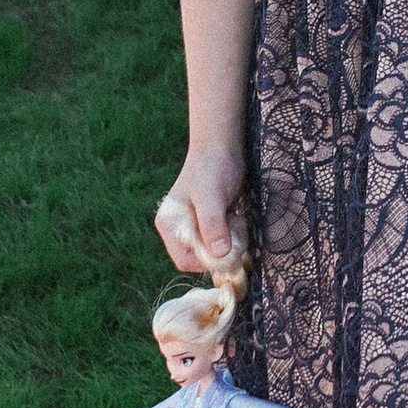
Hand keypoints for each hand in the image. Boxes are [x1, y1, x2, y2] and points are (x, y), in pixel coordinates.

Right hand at [156, 151, 243, 272]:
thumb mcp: (212, 196)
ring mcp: (195, 227)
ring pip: (216, 252)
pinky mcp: (210, 224)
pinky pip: (223, 243)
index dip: (208, 260)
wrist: (222, 147)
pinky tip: (238, 217)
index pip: (185, 261)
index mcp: (170, 225)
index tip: (228, 245)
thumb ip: (212, 224)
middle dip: (223, 250)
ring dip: (232, 241)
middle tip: (236, 225)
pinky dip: (235, 235)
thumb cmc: (213, 167)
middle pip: (201, 259)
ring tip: (236, 217)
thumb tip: (219, 254)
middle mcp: (179, 230)